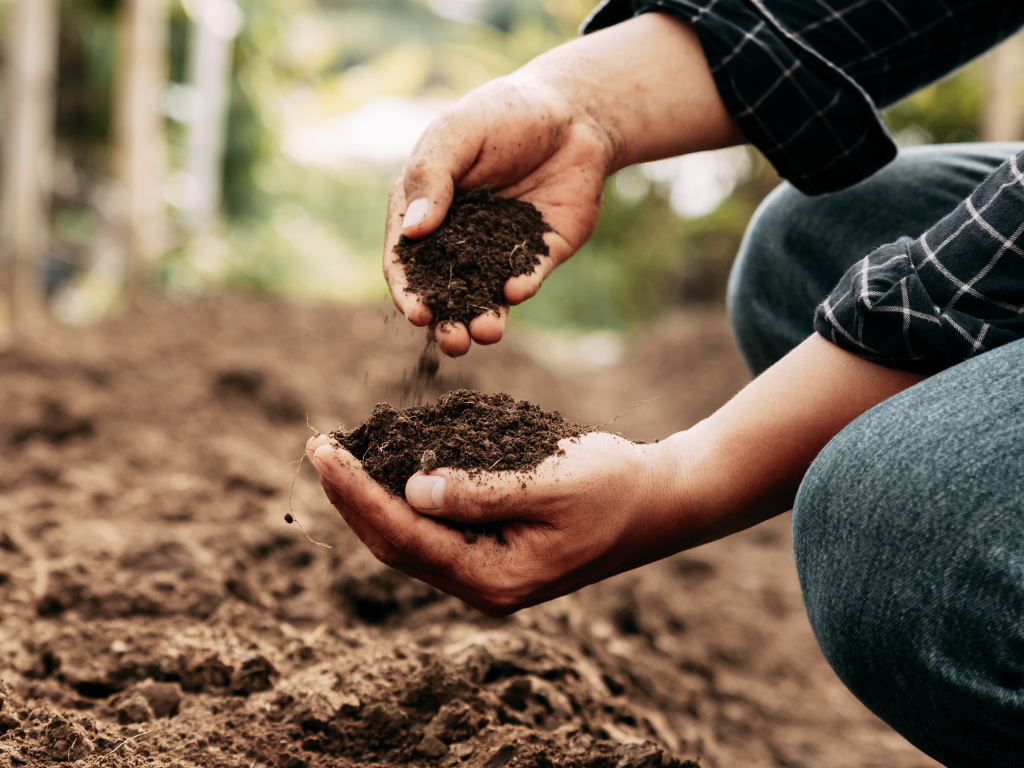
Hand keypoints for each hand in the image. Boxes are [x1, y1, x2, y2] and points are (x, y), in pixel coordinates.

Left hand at [305, 431, 695, 615]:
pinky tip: (386, 469)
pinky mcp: (493, 552)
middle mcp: (483, 585)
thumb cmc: (614, 486)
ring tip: (338, 457)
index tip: (326, 451)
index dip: (358, 493)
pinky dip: (403, 498)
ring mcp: (487, 573)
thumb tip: (410, 490)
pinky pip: (433, 530)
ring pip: (409, 540)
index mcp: (495, 578)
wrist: (660, 501)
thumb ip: (480, 491)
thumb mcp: (549, 482)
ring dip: (371, 499)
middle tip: (319, 446)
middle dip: (352, 497)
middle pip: (396, 545)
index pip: (406, 536)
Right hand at [385, 74, 610, 356]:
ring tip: (487, 332)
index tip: (417, 314)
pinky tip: (517, 289)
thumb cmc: (502, 113)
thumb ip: (432, 178)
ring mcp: (498, 250)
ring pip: (485, 296)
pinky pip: (526, 278)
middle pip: (445, 291)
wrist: (572, 112)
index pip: (406, 261)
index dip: (408, 291)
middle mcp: (457, 238)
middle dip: (447, 322)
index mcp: (425, 211)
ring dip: (483, 319)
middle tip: (454, 342)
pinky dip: (521, 287)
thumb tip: (412, 232)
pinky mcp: (538, 254)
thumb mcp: (457, 133)